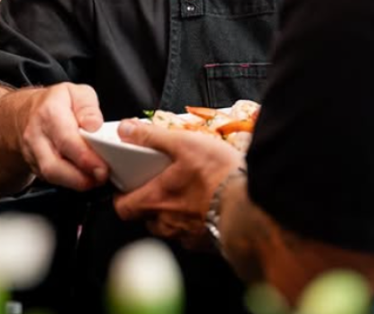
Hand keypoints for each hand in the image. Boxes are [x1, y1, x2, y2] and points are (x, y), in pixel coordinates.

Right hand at [17, 83, 109, 191]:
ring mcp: (33, 154)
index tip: (103, 167)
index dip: (85, 157)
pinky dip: (71, 182)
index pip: (66, 139)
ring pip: (51, 176)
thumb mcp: (77, 92)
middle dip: (80, 178)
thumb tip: (94, 126)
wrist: (26, 113)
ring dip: (77, 182)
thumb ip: (88, 108)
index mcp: (49, 113)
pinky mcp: (35, 167)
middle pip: (53, 166)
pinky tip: (86, 177)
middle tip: (102, 177)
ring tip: (97, 179)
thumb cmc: (56, 103)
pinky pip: (52, 180)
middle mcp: (36, 135)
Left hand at [114, 120, 244, 248]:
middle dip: (150, 204)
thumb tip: (126, 130)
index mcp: (155, 199)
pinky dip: (194, 223)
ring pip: (169, 228)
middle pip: (146, 219)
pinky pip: (191, 235)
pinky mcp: (205, 243)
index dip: (122, 197)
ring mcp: (186, 236)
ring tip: (187, 196)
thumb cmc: (218, 175)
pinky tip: (206, 208)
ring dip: (172, 214)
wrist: (250, 206)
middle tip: (162, 187)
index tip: (128, 187)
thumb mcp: (184, 144)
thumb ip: (152, 137)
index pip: (123, 207)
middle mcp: (166, 223)